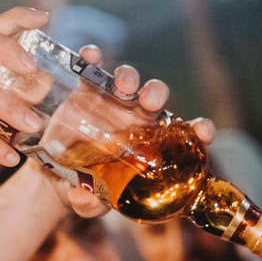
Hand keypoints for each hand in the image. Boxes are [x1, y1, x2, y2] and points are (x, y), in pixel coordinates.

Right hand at [49, 45, 215, 218]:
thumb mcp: (90, 202)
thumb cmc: (88, 189)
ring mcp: (111, 101)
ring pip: (127, 80)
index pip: (185, 134)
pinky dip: (92, 58)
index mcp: (152, 145)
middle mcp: (136, 118)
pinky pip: (91, 68)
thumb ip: (90, 204)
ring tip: (123, 87)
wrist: (57, 174)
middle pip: (155, 97)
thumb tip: (83, 197)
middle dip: (156, 94)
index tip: (204, 131)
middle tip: (149, 102)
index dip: (200, 130)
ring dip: (128, 77)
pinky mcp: (85, 91)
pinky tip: (91, 56)